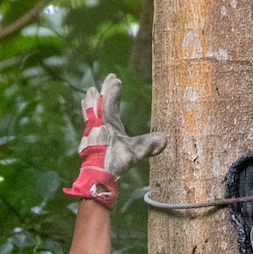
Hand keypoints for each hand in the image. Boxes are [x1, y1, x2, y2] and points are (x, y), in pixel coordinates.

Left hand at [64, 73, 167, 207]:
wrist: (97, 175)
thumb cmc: (116, 161)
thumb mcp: (135, 151)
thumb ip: (149, 144)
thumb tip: (165, 139)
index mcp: (107, 123)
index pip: (109, 102)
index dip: (112, 91)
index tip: (116, 79)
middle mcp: (96, 125)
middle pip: (98, 104)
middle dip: (103, 91)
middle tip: (107, 78)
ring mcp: (90, 134)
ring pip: (89, 113)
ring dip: (91, 102)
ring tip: (89, 93)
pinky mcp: (88, 143)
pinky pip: (88, 124)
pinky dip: (88, 117)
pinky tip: (89, 118)